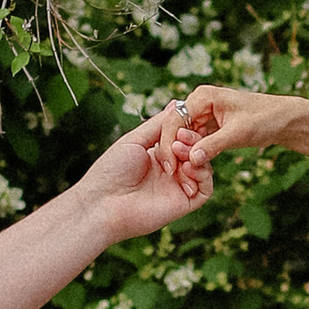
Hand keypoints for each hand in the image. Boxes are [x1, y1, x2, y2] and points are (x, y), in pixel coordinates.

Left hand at [75, 111, 213, 245]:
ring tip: (179, 152)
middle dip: (193, 139)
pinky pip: (205, 189)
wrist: (103, 204)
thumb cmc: (112, 171)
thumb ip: (158, 124)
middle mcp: (170, 171)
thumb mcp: (134, 140)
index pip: (184, 137)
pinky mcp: (184, 204)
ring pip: (203, 167)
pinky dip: (202, 175)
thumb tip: (176, 104)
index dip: (187, 128)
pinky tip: (185, 168)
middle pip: (196, 150)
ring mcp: (177, 187)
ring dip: (196, 155)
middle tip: (180, 138)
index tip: (182, 122)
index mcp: (158, 155)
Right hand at [158, 87, 308, 178]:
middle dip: (174, 151)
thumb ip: (213, 145)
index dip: (169, 144)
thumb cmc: (264, 119)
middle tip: (175, 174)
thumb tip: (192, 159)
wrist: (283, 120)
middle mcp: (199, 102)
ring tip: (185, 174)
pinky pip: (194, 141)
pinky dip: (194, 154)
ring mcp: (203, 114)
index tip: (170, 166)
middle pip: (175, 129)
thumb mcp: (238, 133)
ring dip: (183, 154)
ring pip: (183, 137)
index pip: (174, 120)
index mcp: (202, 96)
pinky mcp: (209, 126)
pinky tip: (195, 168)